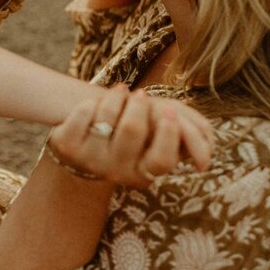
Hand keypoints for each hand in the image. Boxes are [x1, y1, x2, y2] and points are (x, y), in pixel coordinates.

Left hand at [46, 85, 213, 187]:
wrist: (90, 131)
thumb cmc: (137, 127)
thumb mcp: (165, 129)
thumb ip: (191, 137)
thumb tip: (203, 161)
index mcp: (144, 172)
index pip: (161, 159)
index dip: (168, 132)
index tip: (168, 110)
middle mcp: (117, 173)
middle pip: (132, 130)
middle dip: (139, 105)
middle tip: (140, 97)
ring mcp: (89, 161)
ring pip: (107, 117)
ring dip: (117, 97)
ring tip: (120, 96)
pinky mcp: (66, 146)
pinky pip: (84, 113)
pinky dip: (92, 102)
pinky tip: (96, 107)